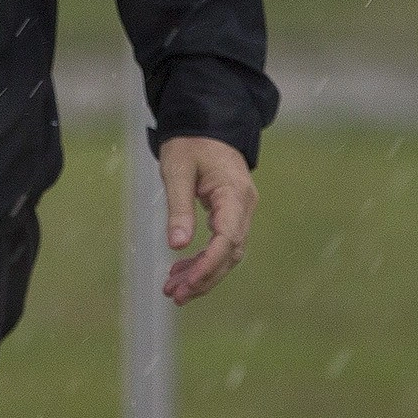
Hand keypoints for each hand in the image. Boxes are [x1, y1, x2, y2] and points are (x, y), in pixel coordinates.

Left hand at [158, 136, 254, 305]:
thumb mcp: (177, 170)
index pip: (228, 238)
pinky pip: (221, 243)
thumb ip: (179, 208)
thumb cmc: (190, 142)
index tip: (188, 282)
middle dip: (204, 277)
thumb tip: (177, 245)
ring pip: (226, 253)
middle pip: (230, 252)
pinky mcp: (231, 213)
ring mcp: (240, 210)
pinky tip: (181, 270)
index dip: (209, 264)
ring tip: (173, 290)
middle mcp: (244, 205)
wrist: (207, 122)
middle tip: (175, 295)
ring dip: (202, 273)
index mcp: (234, 193)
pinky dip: (203, 259)